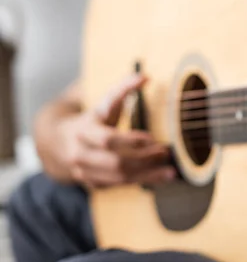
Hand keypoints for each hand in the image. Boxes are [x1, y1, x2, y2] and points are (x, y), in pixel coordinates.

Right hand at [59, 74, 174, 187]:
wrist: (60, 144)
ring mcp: (86, 172)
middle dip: (144, 158)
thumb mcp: (103, 104)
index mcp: (84, 131)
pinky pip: (121, 186)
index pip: (107, 139)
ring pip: (120, 178)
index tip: (151, 138)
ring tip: (171, 171)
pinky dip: (142, 181)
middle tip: (165, 152)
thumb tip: (144, 76)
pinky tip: (160, 177)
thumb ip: (122, 90)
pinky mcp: (94, 184)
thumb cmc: (92, 120)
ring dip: (148, 175)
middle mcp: (82, 154)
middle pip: (116, 161)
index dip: (130, 140)